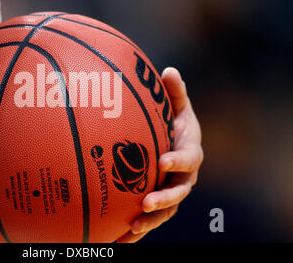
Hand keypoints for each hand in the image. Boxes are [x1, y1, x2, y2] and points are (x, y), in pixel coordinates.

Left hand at [117, 67, 203, 242]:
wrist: (171, 139)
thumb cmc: (173, 120)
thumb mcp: (175, 105)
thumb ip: (174, 92)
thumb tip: (169, 70)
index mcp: (189, 150)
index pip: (188, 158)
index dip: (178, 161)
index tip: (163, 161)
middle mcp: (183, 175)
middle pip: (179, 191)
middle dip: (164, 198)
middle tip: (146, 203)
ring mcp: (172, 190)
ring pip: (166, 210)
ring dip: (152, 220)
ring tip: (133, 227)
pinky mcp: (159, 201)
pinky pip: (151, 218)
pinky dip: (139, 229)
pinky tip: (119, 238)